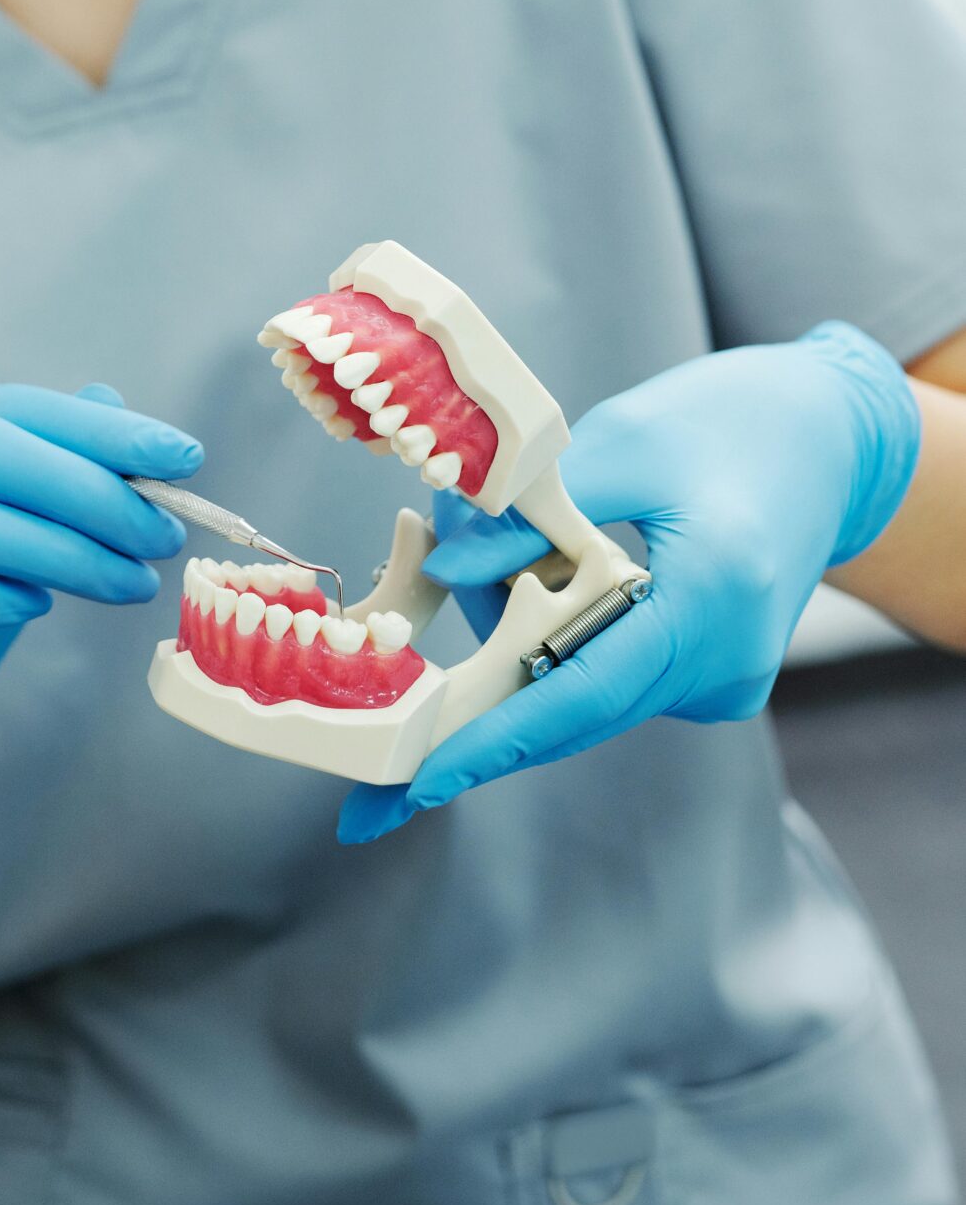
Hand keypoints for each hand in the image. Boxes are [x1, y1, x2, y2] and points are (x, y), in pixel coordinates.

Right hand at [0, 382, 201, 815]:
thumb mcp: (17, 520)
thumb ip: (60, 466)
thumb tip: (128, 420)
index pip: (13, 407)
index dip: (100, 429)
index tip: (183, 457)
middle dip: (87, 490)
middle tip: (162, 535)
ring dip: (59, 550)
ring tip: (131, 584)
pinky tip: (36, 606)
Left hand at [339, 324, 919, 843]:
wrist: (831, 441)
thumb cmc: (730, 423)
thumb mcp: (623, 444)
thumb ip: (531, 515)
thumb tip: (445, 569)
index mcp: (711, 602)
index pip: (585, 694)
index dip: (496, 741)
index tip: (423, 782)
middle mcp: (722, 664)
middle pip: (571, 712)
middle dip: (472, 722)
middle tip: (372, 776)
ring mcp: (720, 682)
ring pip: (581, 697)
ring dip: (508, 665)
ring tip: (450, 619)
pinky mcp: (708, 677)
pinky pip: (606, 680)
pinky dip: (550, 650)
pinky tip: (520, 600)